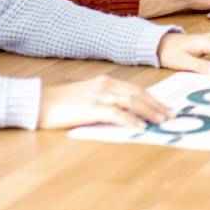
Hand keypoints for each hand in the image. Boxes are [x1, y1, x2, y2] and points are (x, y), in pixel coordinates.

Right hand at [38, 75, 170, 129]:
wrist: (38, 102)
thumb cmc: (62, 103)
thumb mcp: (88, 97)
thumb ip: (107, 101)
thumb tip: (128, 114)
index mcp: (106, 81)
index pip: (137, 89)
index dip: (154, 99)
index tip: (167, 108)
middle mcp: (105, 85)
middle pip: (138, 94)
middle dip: (157, 105)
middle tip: (171, 116)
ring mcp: (97, 95)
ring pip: (131, 101)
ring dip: (149, 112)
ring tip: (162, 121)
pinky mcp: (89, 108)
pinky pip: (115, 113)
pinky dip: (129, 120)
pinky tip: (139, 127)